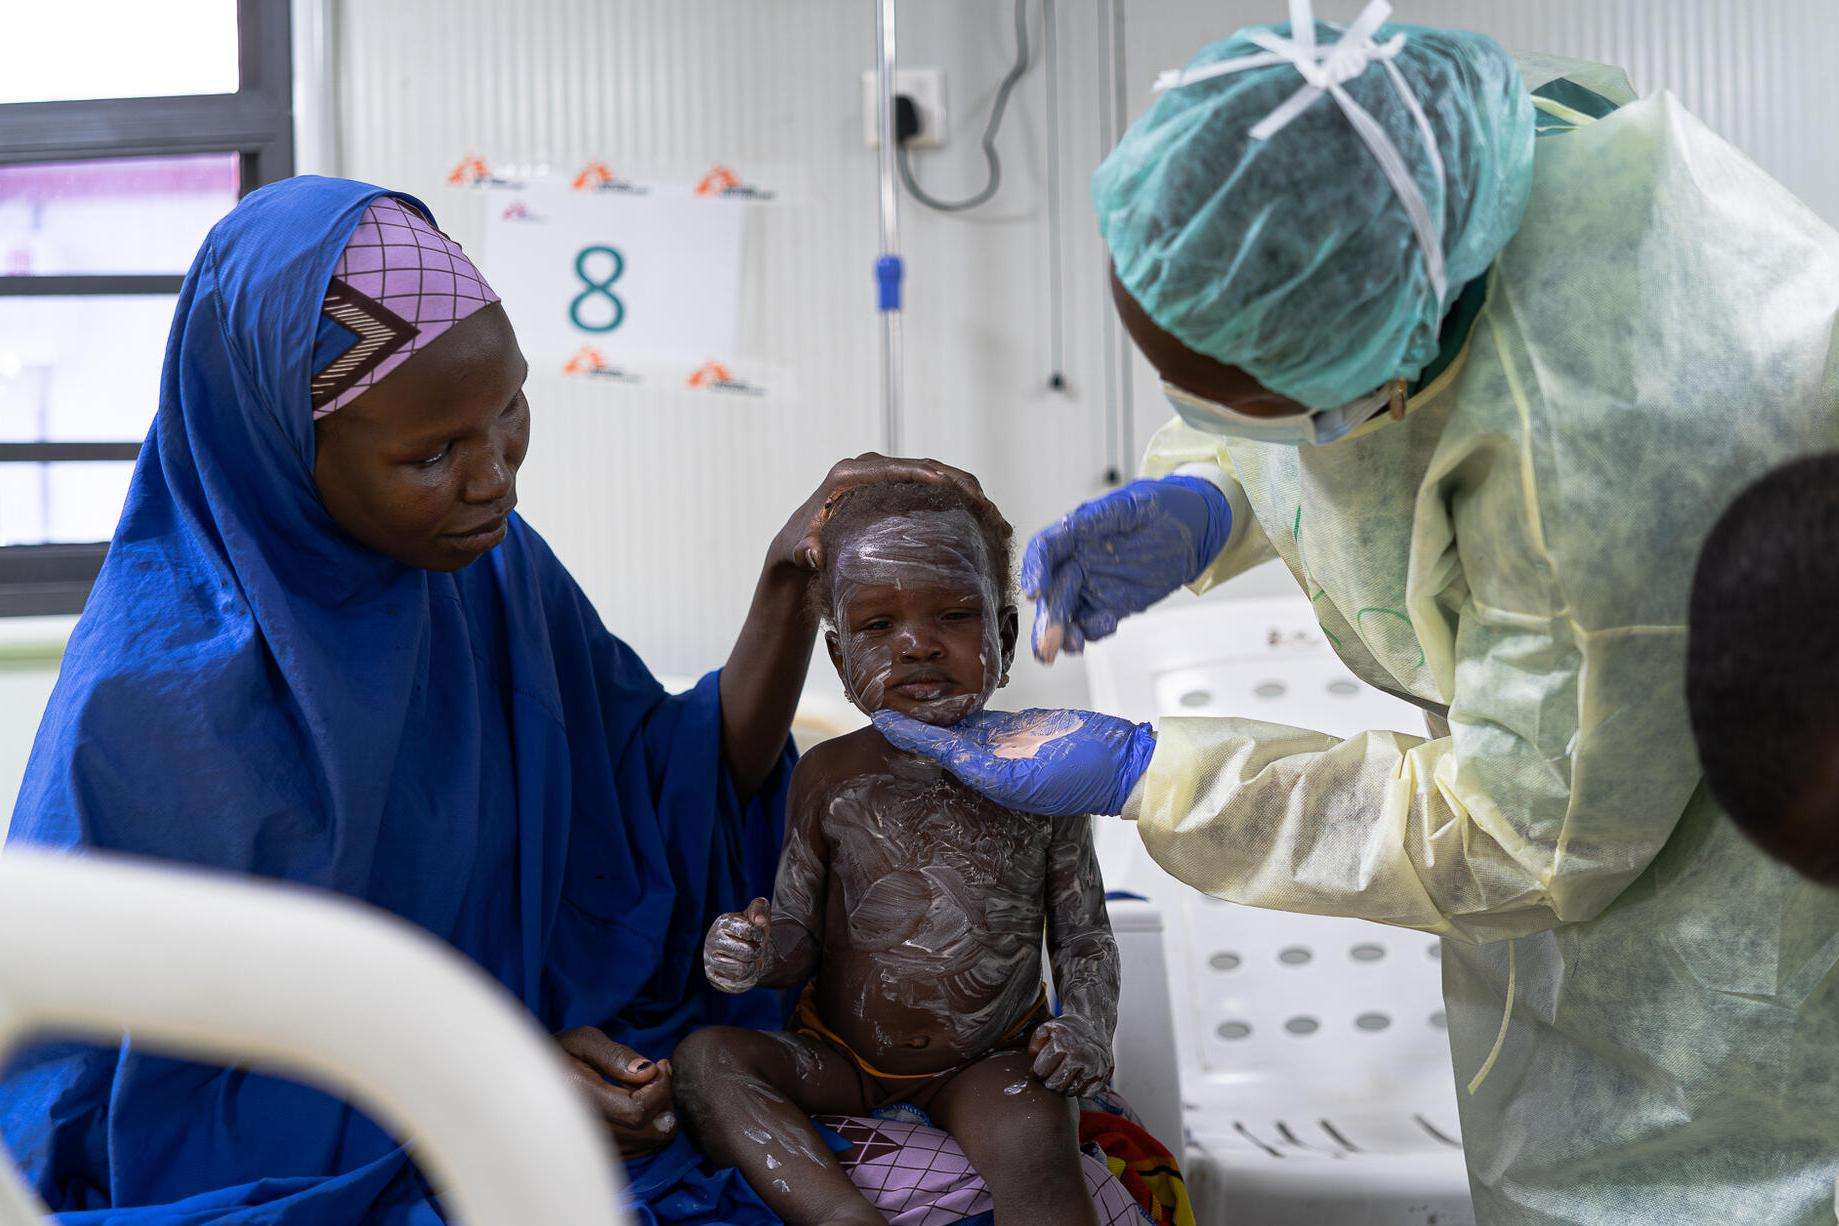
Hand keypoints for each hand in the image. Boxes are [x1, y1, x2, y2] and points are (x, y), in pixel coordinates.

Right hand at [555, 1027, 677, 1156]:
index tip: (659, 1065)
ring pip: (649, 1143)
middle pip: (650, 1131)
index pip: (637, 1111)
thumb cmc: (558, 1054)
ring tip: (648, 1085)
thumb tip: (647, 1073)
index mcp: (581, 1100)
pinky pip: (640, 1150)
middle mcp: (585, 1131)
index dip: (659, 1089)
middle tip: (659, 1073)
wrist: (529, 1083)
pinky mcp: (598, 1154)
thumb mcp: (582, 1041)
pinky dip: (650, 1127)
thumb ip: (616, 1056)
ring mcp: (592, 1148)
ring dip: (659, 1113)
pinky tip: (640, 1103)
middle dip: (664, 1100)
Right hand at [703, 897, 770, 992]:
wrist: (747, 951)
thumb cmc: (753, 930)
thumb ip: (760, 908)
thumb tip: (760, 922)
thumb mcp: (759, 913)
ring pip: (742, 970)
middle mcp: (711, 941)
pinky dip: (748, 979)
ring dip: (753, 966)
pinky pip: (737, 985)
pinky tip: (746, 972)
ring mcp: (710, 961)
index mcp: (722, 923)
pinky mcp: (713, 978)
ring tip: (750, 960)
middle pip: (747, 953)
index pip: (748, 931)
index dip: (760, 935)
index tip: (759, 935)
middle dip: (757, 952)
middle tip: (755, 949)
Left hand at [770, 453, 993, 574]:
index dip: (925, 475)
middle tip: (989, 509)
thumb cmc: (799, 547)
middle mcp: (872, 467)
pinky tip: (987, 525)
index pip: (894, 468)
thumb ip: (805, 550)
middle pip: (926, 467)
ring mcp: (889, 476)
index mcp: (850, 474)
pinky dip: (964, 504)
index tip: (950, 485)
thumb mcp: (798, 550)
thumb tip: (814, 553)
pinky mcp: (901, 488)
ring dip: (972, 496)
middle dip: (962, 486)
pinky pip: (939, 490)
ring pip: (940, 477)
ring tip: (998, 521)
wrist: (801, 546)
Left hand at [872, 706, 1155, 816]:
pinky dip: (961, 709)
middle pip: (943, 741)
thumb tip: (948, 757)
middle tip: (880, 701)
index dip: (910, 734)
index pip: (940, 751)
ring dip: (933, 715)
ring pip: (960, 728)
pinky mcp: (1022, 731)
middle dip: (913, 725)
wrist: (1126, 764)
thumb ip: (990, 767)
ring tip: (903, 695)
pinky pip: (983, 719)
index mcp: (991, 779)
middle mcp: (993, 764)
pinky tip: (943, 698)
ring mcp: (1007, 747)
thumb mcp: (1031, 775)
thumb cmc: (1085, 774)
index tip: (880, 719)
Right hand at [1023, 475, 1230, 661]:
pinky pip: (1092, 624)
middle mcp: (1077, 561)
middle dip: (1048, 618)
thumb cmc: (1163, 507)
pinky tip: (1107, 625)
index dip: (1034, 570)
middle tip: (1047, 644)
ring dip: (1063, 634)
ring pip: (1066, 615)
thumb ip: (1101, 516)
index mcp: (1076, 532)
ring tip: (1073, 647)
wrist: (1193, 529)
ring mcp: (1092, 586)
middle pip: (1051, 592)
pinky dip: (1093, 631)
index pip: (1045, 550)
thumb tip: (1070, 524)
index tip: (1034, 592)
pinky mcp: (1110, 605)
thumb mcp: (1134, 504)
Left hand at [1028, 1015, 1112, 1096]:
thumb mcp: (1047, 1029)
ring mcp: (1093, 1068)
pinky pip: (1085, 1094)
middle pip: (1054, 1084)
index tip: (1042, 1065)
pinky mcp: (1102, 1078)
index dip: (1038, 1069)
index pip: (1041, 1071)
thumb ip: (1035, 1044)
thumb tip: (1032, 1066)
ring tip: (1064, 1073)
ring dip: (1064, 1086)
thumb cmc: (1066, 1031)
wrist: (1094, 1026)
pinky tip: (1077, 1077)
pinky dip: (1079, 1089)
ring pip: (1069, 1091)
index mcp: (1064, 1044)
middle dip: (1050, 1080)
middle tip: (1052, 1072)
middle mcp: (1080, 1057)